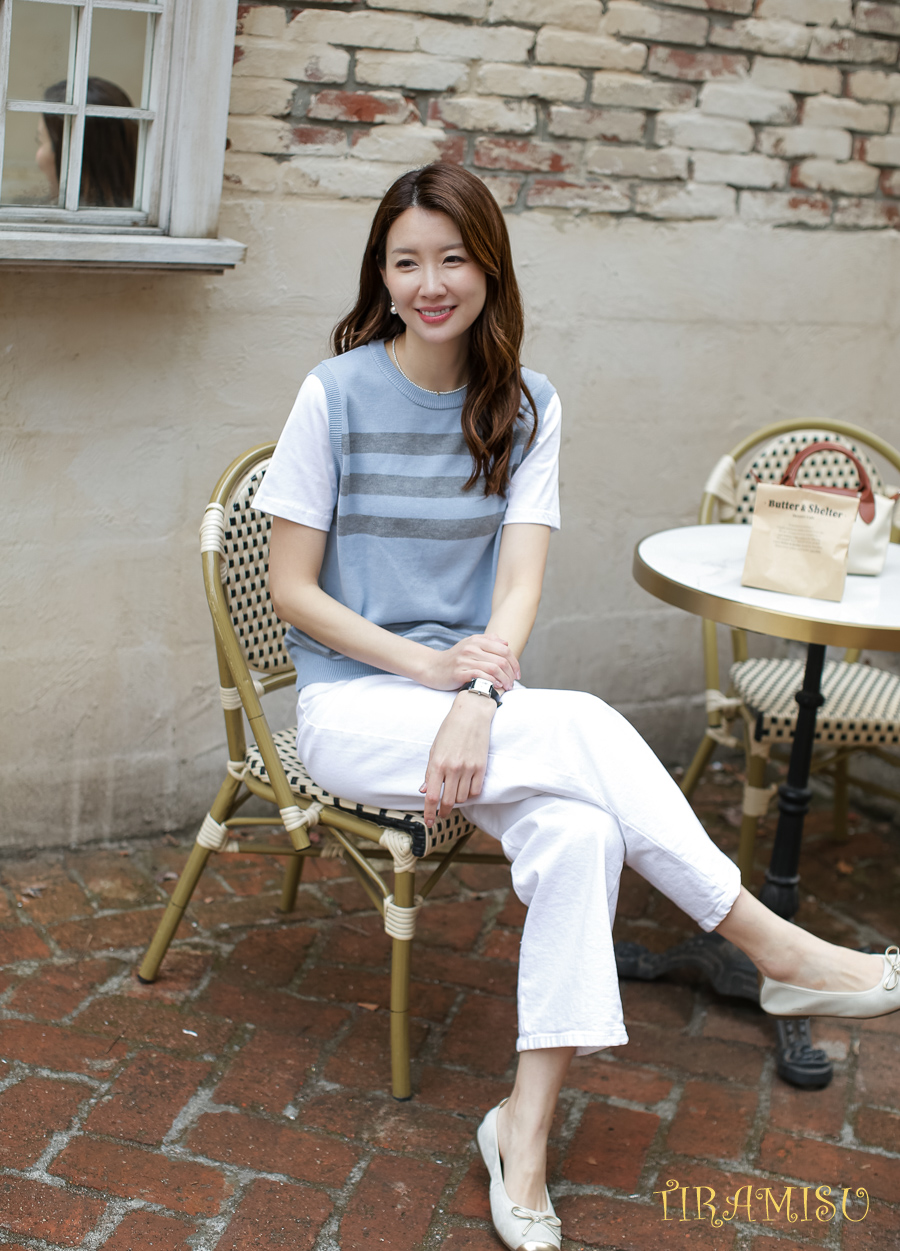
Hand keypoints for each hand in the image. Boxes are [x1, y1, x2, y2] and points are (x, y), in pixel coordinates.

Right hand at [419, 633, 519, 692]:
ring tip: (507, 687)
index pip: (504, 649)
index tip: (517, 673)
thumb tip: (506, 643)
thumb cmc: (455, 658)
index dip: (514, 662)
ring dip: (504, 680)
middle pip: (501, 660)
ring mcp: (464, 660)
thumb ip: (488, 641)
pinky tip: (495, 687)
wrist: (432, 667)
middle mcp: (471, 648)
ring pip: (493, 668)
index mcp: (476, 640)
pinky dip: (491, 682)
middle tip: (513, 683)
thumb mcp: (470, 644)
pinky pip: (480, 676)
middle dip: (511, 674)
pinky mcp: (459, 672)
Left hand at [419, 694, 494, 826]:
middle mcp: (453, 768)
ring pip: (461, 798)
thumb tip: (425, 791)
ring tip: (453, 793)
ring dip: (456, 800)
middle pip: (447, 801)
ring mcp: (468, 768)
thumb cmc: (450, 730)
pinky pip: (475, 790)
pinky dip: (469, 794)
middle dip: (443, 812)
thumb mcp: (435, 749)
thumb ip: (430, 772)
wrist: (471, 714)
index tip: (428, 822)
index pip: (431, 797)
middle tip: (441, 815)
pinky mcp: (481, 767)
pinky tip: (465, 789)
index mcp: (437, 764)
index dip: (429, 813)